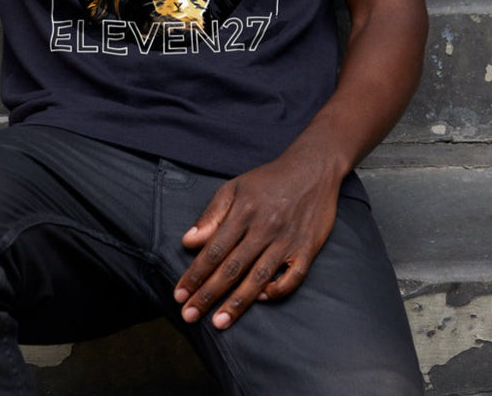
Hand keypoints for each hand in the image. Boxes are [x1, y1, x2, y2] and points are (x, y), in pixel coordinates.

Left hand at [173, 145, 340, 329]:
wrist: (311, 168)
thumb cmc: (267, 180)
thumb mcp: (234, 188)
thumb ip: (211, 215)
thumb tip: (188, 242)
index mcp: (243, 212)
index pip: (213, 250)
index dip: (195, 274)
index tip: (179, 294)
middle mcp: (263, 228)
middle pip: (231, 268)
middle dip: (208, 294)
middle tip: (189, 315)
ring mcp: (286, 240)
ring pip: (258, 277)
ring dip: (237, 302)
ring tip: (218, 322)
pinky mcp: (307, 248)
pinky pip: (293, 277)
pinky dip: (278, 290)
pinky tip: (262, 299)